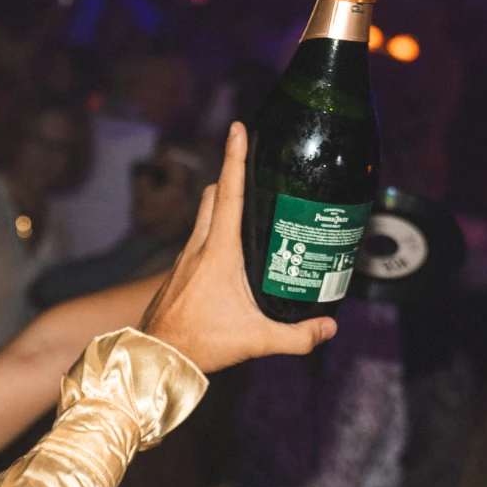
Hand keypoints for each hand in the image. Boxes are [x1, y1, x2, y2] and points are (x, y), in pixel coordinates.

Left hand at [137, 121, 337, 373]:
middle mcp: (198, 247)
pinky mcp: (179, 271)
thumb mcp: (256, 340)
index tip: (239, 128)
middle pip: (212, 195)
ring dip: (222, 205)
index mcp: (218, 251)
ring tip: (251, 208)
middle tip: (256, 171)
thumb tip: (329, 330)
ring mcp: (185, 258)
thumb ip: (297, 336)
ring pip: (202, 216)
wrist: (157, 358)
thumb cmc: (201, 344)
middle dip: (230, 177)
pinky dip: (213, 232)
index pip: (228, 192)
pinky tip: (232, 250)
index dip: (234, 157)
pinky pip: (197, 238)